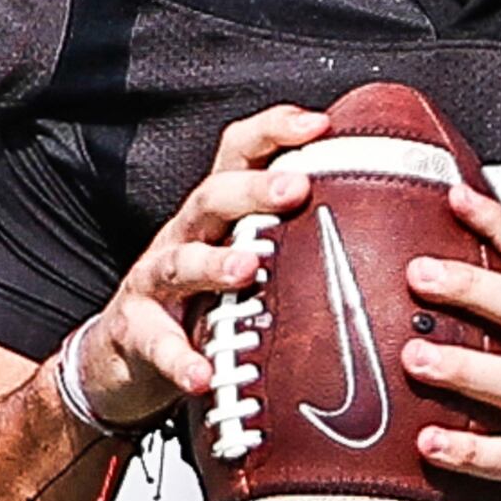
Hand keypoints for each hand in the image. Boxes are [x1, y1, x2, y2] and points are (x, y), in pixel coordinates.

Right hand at [64, 105, 328, 428]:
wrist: (123, 356)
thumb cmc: (199, 302)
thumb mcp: (239, 261)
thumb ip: (290, 243)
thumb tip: (377, 229)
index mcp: (217, 217)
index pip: (238, 156)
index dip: (274, 132)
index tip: (320, 126)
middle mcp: (184, 237)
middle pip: (212, 198)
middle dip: (254, 190)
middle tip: (297, 188)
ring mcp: (154, 282)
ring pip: (179, 262)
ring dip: (214, 264)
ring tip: (248, 269)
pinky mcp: (135, 330)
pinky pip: (156, 343)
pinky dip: (179, 358)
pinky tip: (202, 374)